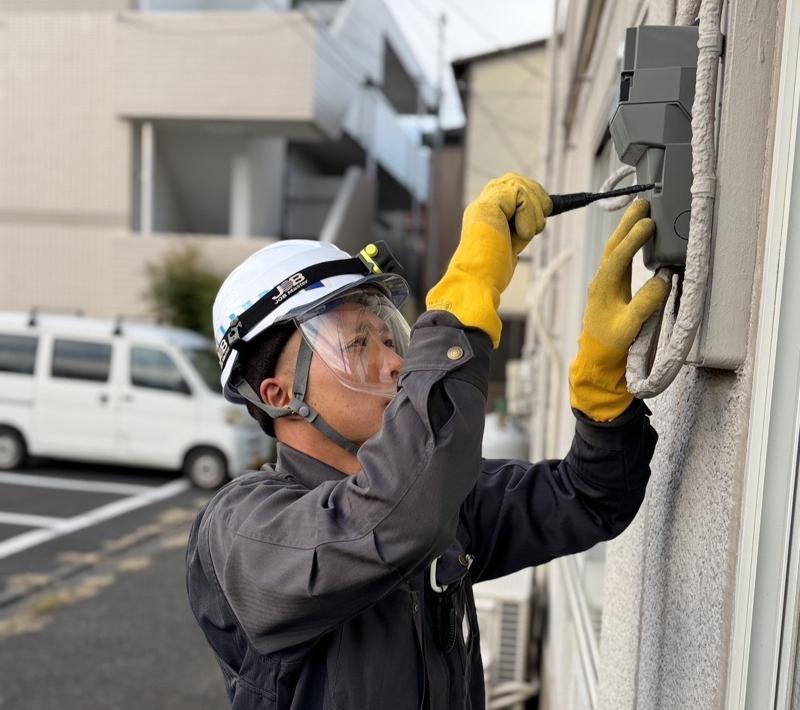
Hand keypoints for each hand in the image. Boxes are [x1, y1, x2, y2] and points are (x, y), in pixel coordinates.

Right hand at [426, 173, 550, 347]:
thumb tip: (543, 212)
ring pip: (521, 186)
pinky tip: (519, 235)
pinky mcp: (488, 205)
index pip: (512, 189)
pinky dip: (528, 217)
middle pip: (516, 180)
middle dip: (537, 198)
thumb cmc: (491, 274)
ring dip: (534, 212)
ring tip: (525, 235)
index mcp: (486, 214)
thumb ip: (519, 227)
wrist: (476, 284)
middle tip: (538, 224)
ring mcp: (483, 203)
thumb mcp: (511, 245)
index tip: (545, 215)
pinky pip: (520, 195)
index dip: (533, 198)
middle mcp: (482, 205)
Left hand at [569, 199, 669, 419]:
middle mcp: (601, 282)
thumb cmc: (612, 345)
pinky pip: (618, 258)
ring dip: (626, 230)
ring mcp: (604, 284)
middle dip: (627, 223)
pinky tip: (636, 236)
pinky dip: (627, 243)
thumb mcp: (631, 327)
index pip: (618, 257)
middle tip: (643, 202)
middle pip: (613, 246)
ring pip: (614, 250)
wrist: (596, 360)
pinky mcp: (610, 288)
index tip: (648, 224)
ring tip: (641, 211)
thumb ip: (646, 303)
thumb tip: (663, 278)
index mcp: (604, 288)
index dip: (633, 239)